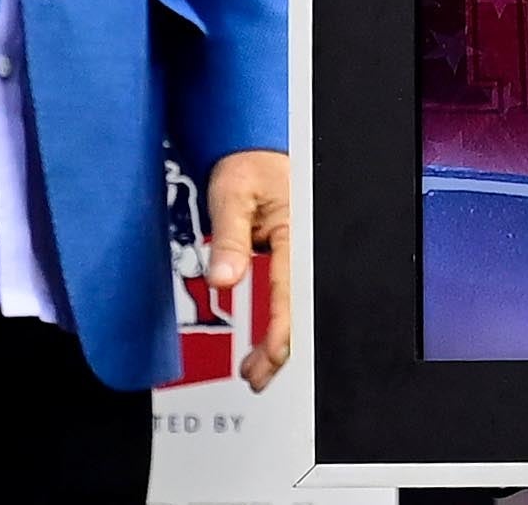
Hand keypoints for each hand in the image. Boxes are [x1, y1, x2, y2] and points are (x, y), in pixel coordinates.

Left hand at [203, 149, 293, 390]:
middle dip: (280, 350)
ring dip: (277, 343)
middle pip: (300, 310)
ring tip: (255, 369)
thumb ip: (229, 236)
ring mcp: (300, 257)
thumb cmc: (248, 165)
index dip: (283, 329)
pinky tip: (262, 343)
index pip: (292, 291)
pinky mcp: (291, 261)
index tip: (269, 357)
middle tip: (255, 376)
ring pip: (295, 310)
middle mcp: (304, 249)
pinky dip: (277, 325)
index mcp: (297, 233)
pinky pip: (288, 299)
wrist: (255, 151)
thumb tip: (223, 279)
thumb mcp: (231, 193)